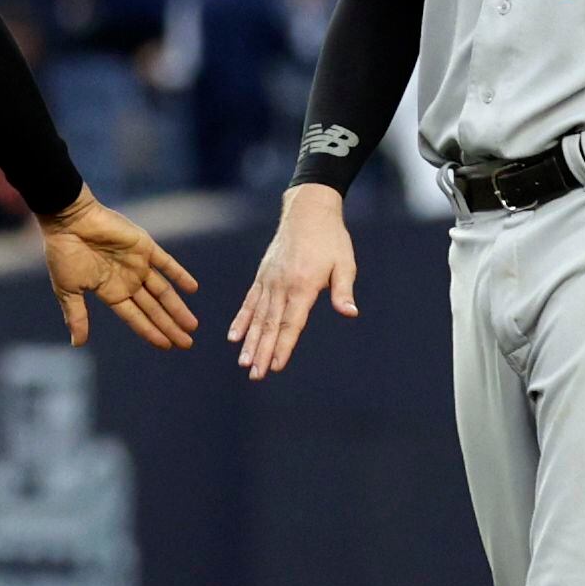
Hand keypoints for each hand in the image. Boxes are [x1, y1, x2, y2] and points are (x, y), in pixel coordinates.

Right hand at [39, 191, 198, 349]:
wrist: (68, 221)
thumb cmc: (64, 254)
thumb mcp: (68, 290)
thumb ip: (77, 316)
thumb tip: (77, 344)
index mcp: (110, 292)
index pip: (136, 317)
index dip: (151, 332)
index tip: (167, 346)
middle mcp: (127, 280)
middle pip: (154, 308)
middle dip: (170, 326)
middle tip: (187, 343)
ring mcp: (137, 264)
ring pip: (163, 290)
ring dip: (178, 307)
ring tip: (192, 325)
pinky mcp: (144, 246)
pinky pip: (167, 263)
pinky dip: (179, 274)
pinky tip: (192, 288)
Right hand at [226, 185, 357, 380]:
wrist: (307, 211)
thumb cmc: (331, 239)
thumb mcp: (344, 263)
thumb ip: (343, 291)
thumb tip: (350, 313)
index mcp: (302, 286)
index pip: (291, 323)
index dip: (283, 346)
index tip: (276, 366)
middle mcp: (281, 286)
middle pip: (270, 325)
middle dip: (262, 352)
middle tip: (255, 374)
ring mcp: (269, 281)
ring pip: (257, 317)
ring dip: (250, 341)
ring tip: (243, 362)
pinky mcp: (263, 276)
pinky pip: (250, 302)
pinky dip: (241, 320)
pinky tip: (234, 337)